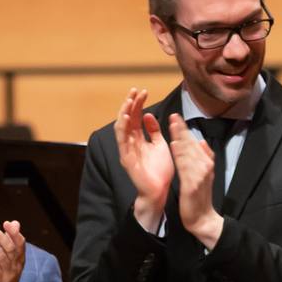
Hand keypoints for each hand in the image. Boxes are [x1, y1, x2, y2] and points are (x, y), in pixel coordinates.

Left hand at [0, 219, 25, 281]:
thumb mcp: (8, 260)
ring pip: (1, 257)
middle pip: (10, 249)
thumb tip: (14, 223)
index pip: (20, 245)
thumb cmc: (3, 277)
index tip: (6, 223)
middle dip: (0, 236)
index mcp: (19, 261)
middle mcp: (16, 267)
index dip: (14, 233)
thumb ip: (10, 241)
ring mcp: (8, 275)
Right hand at [112, 88, 173, 229]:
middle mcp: (130, 142)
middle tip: (135, 90)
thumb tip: (149, 115)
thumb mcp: (160, 146)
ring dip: (124, 112)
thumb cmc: (160, 171)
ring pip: (121, 127)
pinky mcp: (126, 158)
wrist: (160, 191)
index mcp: (139, 138)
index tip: (143, 91)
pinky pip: (122, 141)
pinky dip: (123, 128)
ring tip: (129, 100)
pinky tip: (126, 117)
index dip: (138, 103)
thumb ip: (154, 131)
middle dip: (130, 104)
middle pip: (127, 118)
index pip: (136, 116)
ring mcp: (127, 150)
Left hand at [165, 114, 222, 245]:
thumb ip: (203, 158)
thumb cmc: (199, 197)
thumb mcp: (203, 175)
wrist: (202, 218)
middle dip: (182, 129)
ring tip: (172, 125)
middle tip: (173, 115)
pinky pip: (184, 166)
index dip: (185, 130)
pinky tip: (173, 145)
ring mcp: (200, 175)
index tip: (177, 118)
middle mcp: (205, 166)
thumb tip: (201, 141)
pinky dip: (180, 155)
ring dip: (180, 137)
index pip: (194, 143)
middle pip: (191, 144)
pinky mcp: (192, 184)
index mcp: (206, 163)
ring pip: (188, 152)